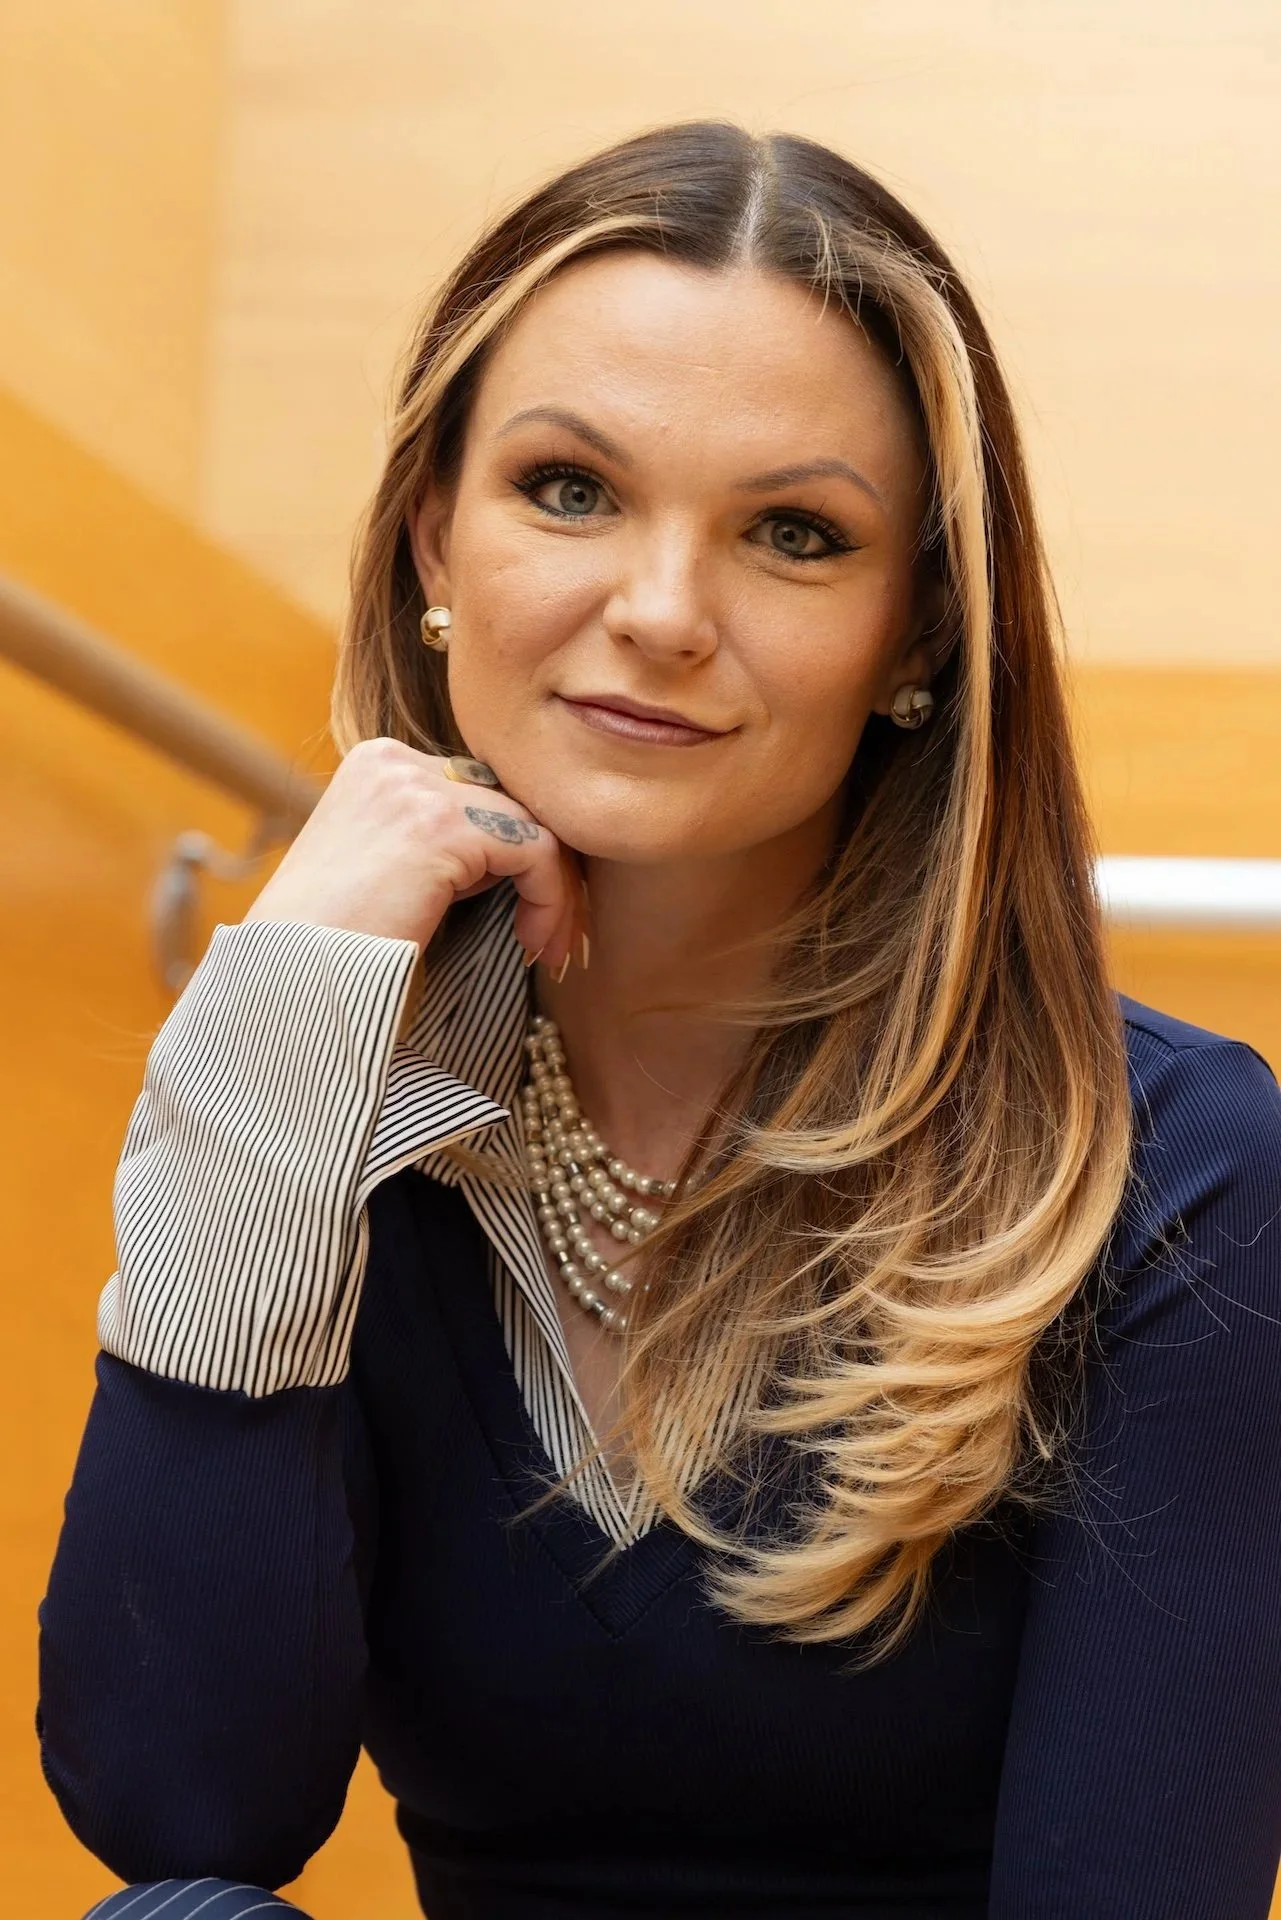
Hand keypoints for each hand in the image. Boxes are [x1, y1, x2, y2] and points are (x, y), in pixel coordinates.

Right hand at [243, 738, 583, 970]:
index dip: (510, 854)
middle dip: (540, 870)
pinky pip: (536, 852)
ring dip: (552, 891)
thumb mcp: (381, 870)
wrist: (287, 983)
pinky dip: (548, 900)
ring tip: (544, 946)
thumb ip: (434, 846)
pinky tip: (529, 944)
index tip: (524, 917)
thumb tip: (512, 859)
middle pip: (509, 801)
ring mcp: (418, 789)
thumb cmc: (329, 946)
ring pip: (532, 825)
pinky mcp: (444, 827)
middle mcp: (395, 762)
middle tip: (548, 934)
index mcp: (376, 765)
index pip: (477, 792)